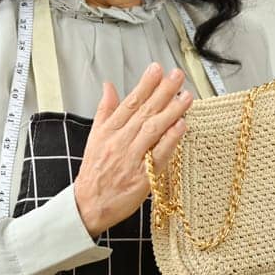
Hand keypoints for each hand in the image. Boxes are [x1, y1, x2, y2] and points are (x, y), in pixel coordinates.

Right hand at [73, 61, 192, 236]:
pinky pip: (159, 154)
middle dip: (162, 92)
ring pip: (153, 130)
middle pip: (144, 112)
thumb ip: (105, 110)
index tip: (157, 69)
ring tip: (186, 96)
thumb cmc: (94, 173)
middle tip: (176, 76)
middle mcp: (119, 142)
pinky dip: (171, 139)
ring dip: (171, 111)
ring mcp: (131, 159)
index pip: (129, 102)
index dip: (144, 85)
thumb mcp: (94, 137)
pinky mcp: (142, 177)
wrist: (89, 205)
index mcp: (108, 131)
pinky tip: (182, 125)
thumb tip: (109, 86)